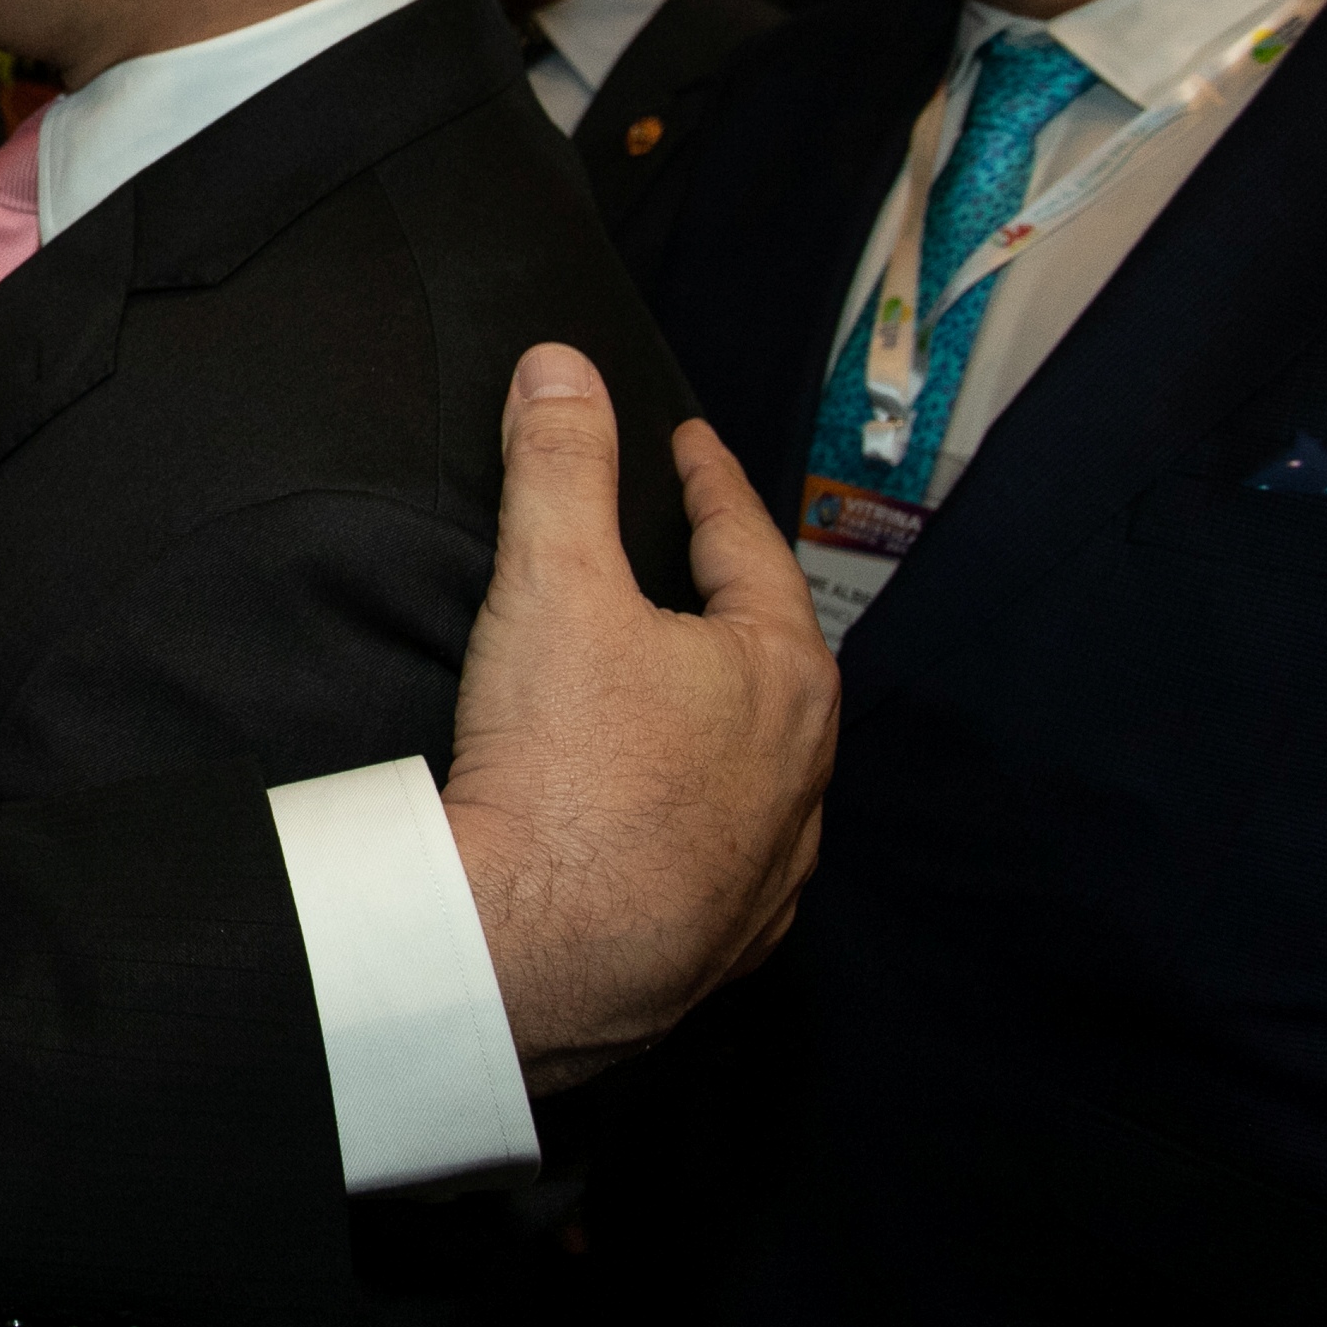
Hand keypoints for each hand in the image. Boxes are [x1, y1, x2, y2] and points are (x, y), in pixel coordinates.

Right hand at [442, 345, 838, 1094]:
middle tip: (690, 553)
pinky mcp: (716, 948)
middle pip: (770, 660)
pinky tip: (667, 818)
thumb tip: (559, 366)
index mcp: (783, 682)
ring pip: (759, 769)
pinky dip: (701, 818)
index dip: (710, 484)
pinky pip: (725, 860)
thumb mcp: (553, 581)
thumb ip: (560, 464)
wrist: (526, 960)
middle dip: (729, 601)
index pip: (751, 548)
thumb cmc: (562, 768)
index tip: (687, 447)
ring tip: (677, 685)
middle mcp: (800, 781)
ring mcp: (766, 877)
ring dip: (721, 720)